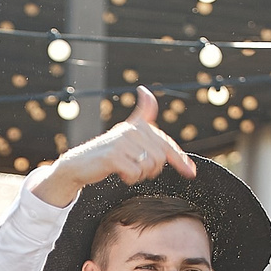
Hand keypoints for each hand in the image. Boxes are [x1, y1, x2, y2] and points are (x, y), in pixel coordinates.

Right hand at [39, 86, 194, 204]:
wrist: (79, 164)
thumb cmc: (106, 151)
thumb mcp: (126, 132)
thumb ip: (142, 114)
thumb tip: (146, 91)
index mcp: (138, 125)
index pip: (166, 144)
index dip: (180, 159)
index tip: (191, 173)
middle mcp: (131, 130)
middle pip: (160, 158)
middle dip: (152, 170)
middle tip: (138, 170)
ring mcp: (122, 142)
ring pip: (149, 167)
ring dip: (140, 175)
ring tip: (127, 170)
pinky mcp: (113, 156)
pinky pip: (135, 173)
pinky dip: (129, 178)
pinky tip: (120, 173)